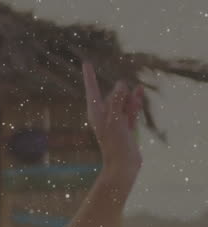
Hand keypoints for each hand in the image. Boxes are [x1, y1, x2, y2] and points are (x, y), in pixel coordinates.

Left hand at [83, 62, 142, 186]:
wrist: (123, 164)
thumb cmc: (115, 143)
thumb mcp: (115, 119)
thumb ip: (117, 101)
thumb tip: (121, 84)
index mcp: (95, 112)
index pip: (92, 89)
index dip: (90, 76)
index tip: (86, 62)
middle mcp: (103, 114)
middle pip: (113, 95)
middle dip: (122, 94)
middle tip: (125, 111)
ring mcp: (115, 119)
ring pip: (123, 101)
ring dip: (131, 98)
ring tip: (138, 98)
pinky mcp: (125, 125)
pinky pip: (130, 109)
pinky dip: (134, 102)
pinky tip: (139, 93)